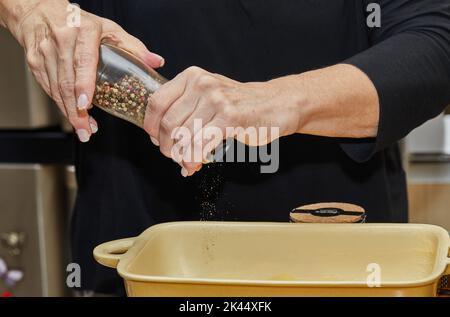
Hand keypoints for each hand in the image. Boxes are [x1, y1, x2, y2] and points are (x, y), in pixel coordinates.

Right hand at [1, 0, 163, 141]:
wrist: (42, 13)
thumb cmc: (80, 23)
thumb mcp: (110, 29)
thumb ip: (133, 46)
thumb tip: (157, 62)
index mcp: (83, 32)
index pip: (82, 62)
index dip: (83, 85)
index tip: (87, 105)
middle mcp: (62, 41)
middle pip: (67, 81)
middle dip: (76, 110)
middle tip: (86, 130)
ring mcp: (45, 53)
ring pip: (56, 88)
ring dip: (69, 112)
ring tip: (83, 128)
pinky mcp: (35, 63)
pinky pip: (48, 89)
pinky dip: (61, 105)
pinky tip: (73, 116)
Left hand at [144, 66, 300, 175]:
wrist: (276, 104)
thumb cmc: (241, 103)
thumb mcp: (209, 96)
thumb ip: (185, 110)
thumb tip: (161, 137)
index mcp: (192, 77)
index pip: (157, 102)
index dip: (151, 126)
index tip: (155, 139)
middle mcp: (202, 85)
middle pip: (169, 123)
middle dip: (167, 146)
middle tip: (174, 156)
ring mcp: (217, 100)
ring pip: (184, 136)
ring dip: (181, 156)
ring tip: (187, 162)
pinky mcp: (230, 118)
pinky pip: (201, 144)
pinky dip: (193, 159)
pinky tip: (194, 164)